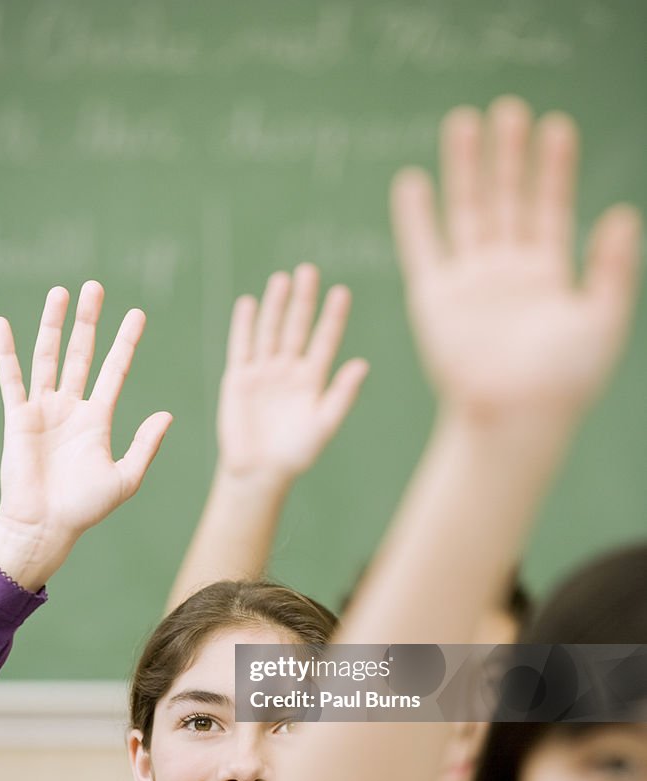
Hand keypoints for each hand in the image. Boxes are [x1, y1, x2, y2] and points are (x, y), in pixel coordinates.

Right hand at [0, 281, 171, 587]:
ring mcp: (43, 410)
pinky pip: (10, 378)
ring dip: (53, 325)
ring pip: (49, 357)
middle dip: (89, 321)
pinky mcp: (18, 418)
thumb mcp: (125, 478)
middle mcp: (71, 408)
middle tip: (95, 287)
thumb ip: (145, 445)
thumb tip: (167, 414)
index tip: (137, 314)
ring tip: (61, 292)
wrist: (45, 527)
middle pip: (81, 353)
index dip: (126, 343)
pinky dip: (6, 351)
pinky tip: (3, 324)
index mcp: (97, 419)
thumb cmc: (84, 508)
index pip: (114, 370)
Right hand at [217, 264, 367, 481]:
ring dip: (275, 306)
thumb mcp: (324, 424)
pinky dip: (245, 325)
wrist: (259, 472)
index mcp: (313, 379)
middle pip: (297, 327)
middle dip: (303, 300)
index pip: (325, 340)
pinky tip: (249, 303)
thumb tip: (362, 365)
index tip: (342, 292)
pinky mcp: (238, 378)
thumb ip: (342, 395)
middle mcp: (288, 370)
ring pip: (270, 331)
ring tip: (282, 279)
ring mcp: (263, 372)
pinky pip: (241, 346)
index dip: (333, 317)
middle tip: (309, 270)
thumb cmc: (296, 453)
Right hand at [391, 96, 641, 418]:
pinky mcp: (435, 298)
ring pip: (466, 212)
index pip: (550, 208)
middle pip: (507, 200)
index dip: (554, 169)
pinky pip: (422, 248)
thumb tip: (624, 212)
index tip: (556, 126)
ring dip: (465, 169)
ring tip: (464, 122)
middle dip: (508, 156)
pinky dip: (415, 216)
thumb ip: (614, 266)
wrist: (515, 414)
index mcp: (548, 275)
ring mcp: (469, 282)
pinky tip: (412, 180)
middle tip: (509, 110)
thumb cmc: (565, 378)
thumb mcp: (605, 317)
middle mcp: (507, 272)